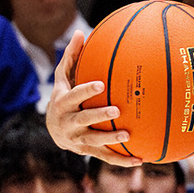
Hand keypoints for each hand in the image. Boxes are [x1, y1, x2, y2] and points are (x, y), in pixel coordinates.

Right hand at [45, 31, 141, 166]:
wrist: (53, 130)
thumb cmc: (64, 97)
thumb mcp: (64, 78)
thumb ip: (72, 57)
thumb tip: (81, 32)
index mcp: (64, 103)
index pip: (74, 95)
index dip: (85, 91)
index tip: (100, 85)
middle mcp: (68, 122)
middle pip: (83, 119)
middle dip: (98, 115)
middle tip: (116, 111)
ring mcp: (77, 139)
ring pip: (93, 141)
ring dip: (110, 140)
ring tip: (128, 136)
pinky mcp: (87, 152)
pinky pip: (105, 157)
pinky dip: (121, 160)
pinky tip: (140, 160)